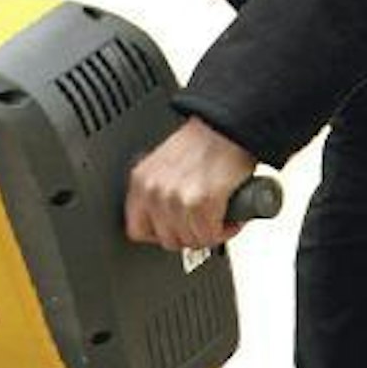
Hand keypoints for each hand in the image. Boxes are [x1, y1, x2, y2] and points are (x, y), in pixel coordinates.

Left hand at [124, 118, 255, 250]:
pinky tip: (229, 217)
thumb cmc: (204, 143)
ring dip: (210, 233)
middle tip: (202, 224)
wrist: (229, 127)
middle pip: (167, 240)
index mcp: (141, 181)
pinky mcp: (202, 202)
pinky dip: (225, 230)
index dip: (160, 235)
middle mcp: (154, 191)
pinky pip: (211, 235)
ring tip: (218, 218)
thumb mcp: (165, 166)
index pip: (136, 230)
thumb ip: (158, 194)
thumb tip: (165, 224)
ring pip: (191, 240)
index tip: (174, 230)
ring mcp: (177, 198)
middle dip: (189, 236)